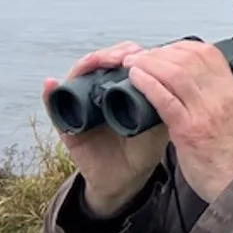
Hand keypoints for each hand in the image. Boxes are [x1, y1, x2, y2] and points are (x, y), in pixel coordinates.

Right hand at [43, 41, 170, 216]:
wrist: (126, 180)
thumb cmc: (144, 149)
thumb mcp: (160, 125)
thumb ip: (167, 105)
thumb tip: (182, 81)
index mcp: (122, 89)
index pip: (120, 61)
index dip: (129, 53)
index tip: (142, 52)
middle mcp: (99, 92)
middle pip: (99, 64)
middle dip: (110, 55)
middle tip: (124, 55)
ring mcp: (82, 105)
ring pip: (77, 77)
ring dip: (86, 65)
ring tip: (96, 61)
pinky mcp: (67, 123)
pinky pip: (55, 106)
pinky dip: (50, 94)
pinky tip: (51, 84)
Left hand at [122, 40, 232, 203]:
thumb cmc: (232, 154)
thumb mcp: (231, 115)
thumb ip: (214, 98)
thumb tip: (192, 85)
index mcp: (230, 91)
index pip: (207, 53)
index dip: (180, 46)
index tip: (163, 51)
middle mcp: (220, 96)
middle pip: (188, 58)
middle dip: (159, 53)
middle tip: (140, 56)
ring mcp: (205, 112)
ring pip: (174, 73)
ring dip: (148, 63)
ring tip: (131, 63)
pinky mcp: (189, 130)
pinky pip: (165, 99)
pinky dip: (147, 84)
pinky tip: (134, 78)